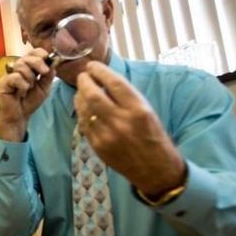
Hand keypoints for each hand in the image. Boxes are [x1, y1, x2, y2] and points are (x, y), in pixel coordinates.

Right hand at [0, 49, 55, 141]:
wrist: (20, 116)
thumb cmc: (30, 101)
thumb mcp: (45, 87)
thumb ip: (49, 74)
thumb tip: (56, 60)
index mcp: (28, 67)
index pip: (33, 52)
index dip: (41, 54)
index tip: (47, 59)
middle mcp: (18, 69)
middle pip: (27, 57)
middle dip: (38, 63)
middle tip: (44, 72)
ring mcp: (9, 74)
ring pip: (21, 66)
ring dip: (30, 78)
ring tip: (29, 88)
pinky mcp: (3, 82)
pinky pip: (15, 77)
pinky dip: (22, 85)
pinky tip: (21, 92)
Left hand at [73, 61, 185, 195]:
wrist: (156, 170)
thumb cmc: (154, 136)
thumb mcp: (147, 111)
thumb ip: (126, 97)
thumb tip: (103, 79)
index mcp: (139, 110)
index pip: (113, 83)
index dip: (100, 71)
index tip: (93, 65)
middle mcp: (122, 122)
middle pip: (93, 94)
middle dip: (84, 81)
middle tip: (83, 76)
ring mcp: (107, 136)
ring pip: (85, 109)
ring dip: (80, 95)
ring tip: (82, 90)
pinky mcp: (98, 146)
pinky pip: (84, 124)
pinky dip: (82, 112)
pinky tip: (83, 107)